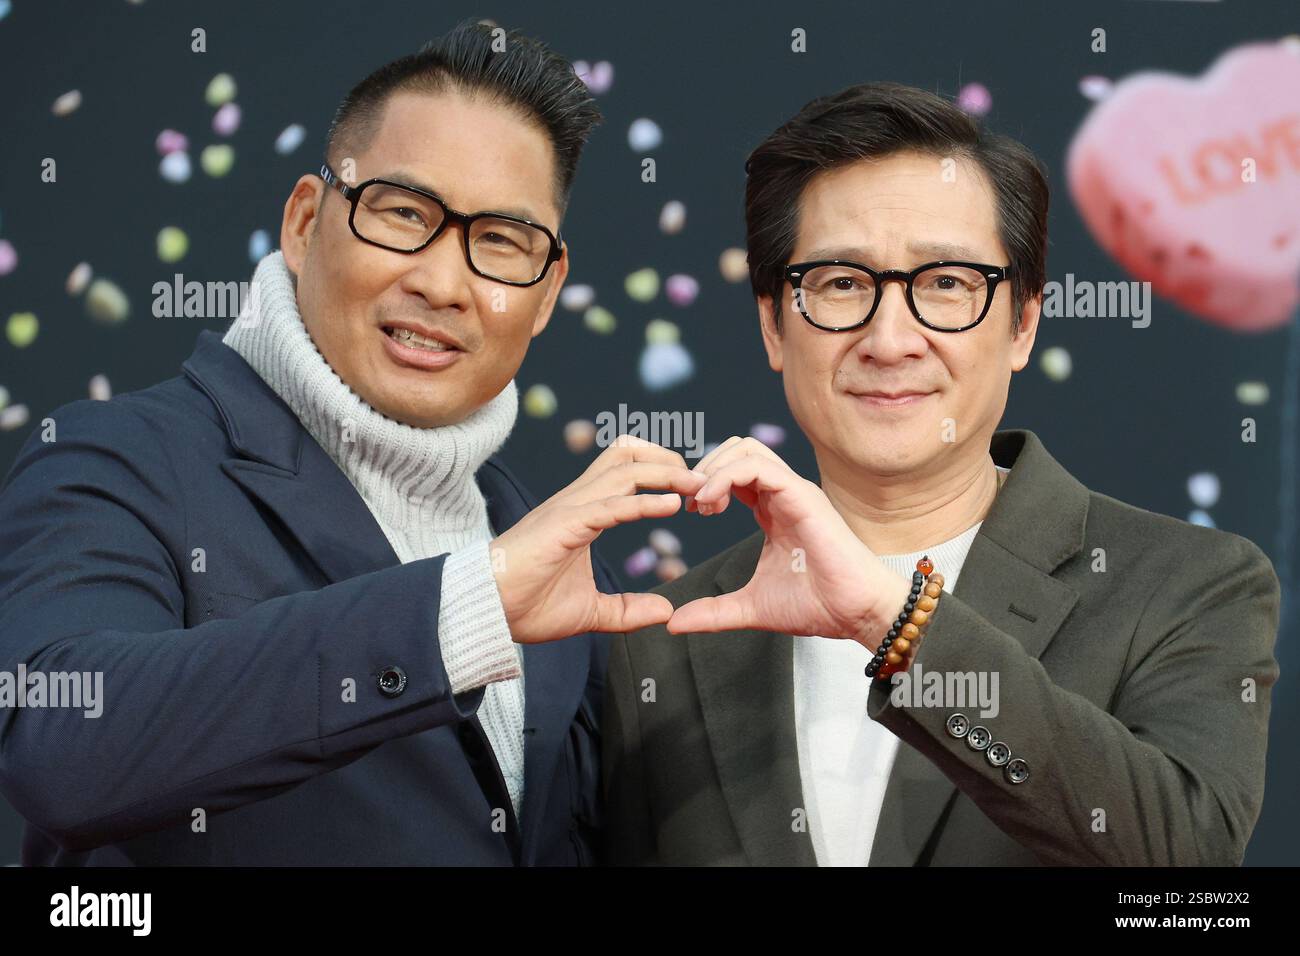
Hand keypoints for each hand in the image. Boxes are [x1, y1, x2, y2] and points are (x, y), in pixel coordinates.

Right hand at [490, 435, 706, 642]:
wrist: (485, 613)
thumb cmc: (528, 607)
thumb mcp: (591, 612)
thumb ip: (627, 609)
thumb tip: (664, 611)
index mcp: (584, 512)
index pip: (626, 469)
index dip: (662, 472)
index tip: (693, 493)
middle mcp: (578, 501)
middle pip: (628, 454)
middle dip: (669, 460)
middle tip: (703, 482)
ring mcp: (569, 509)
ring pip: (624, 470)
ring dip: (666, 475)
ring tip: (698, 487)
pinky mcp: (563, 526)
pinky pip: (609, 505)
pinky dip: (643, 502)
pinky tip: (671, 506)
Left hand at [668, 437, 912, 646]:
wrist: (856, 613)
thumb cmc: (817, 605)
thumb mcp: (750, 607)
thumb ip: (713, 612)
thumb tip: (674, 623)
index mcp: (772, 510)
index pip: (734, 473)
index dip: (705, 483)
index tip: (689, 510)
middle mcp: (783, 494)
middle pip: (737, 449)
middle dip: (704, 468)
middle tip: (690, 503)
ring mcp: (794, 491)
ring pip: (745, 449)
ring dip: (713, 469)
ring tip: (700, 503)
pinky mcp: (802, 495)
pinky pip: (757, 466)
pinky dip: (725, 477)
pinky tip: (710, 503)